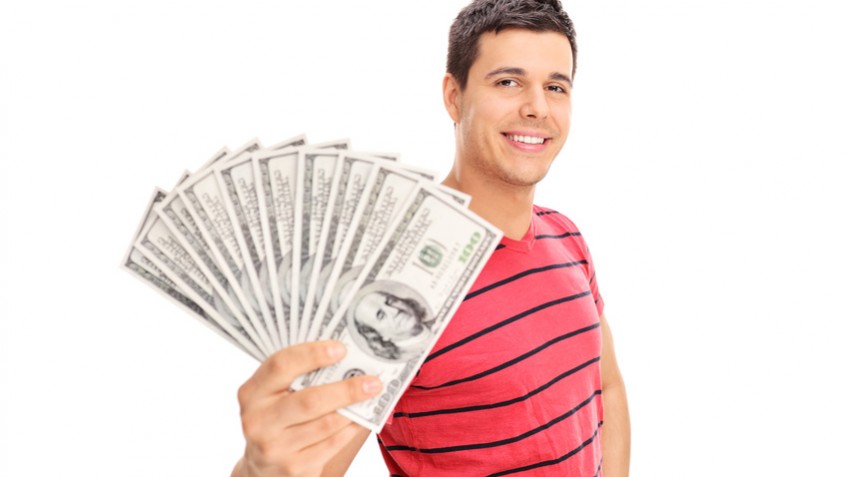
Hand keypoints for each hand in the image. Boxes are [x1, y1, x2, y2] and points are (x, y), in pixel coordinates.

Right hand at [232, 341, 381, 476]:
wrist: (262, 467)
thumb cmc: (277, 418)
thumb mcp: (275, 395)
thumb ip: (299, 377)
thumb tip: (345, 360)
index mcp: (252, 392)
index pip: (281, 365)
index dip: (312, 354)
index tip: (341, 349)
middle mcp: (258, 420)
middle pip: (309, 400)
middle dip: (346, 389)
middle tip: (372, 381)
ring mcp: (274, 447)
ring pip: (325, 424)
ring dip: (354, 409)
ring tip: (371, 397)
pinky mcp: (293, 467)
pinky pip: (331, 444)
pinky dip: (350, 429)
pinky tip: (361, 419)